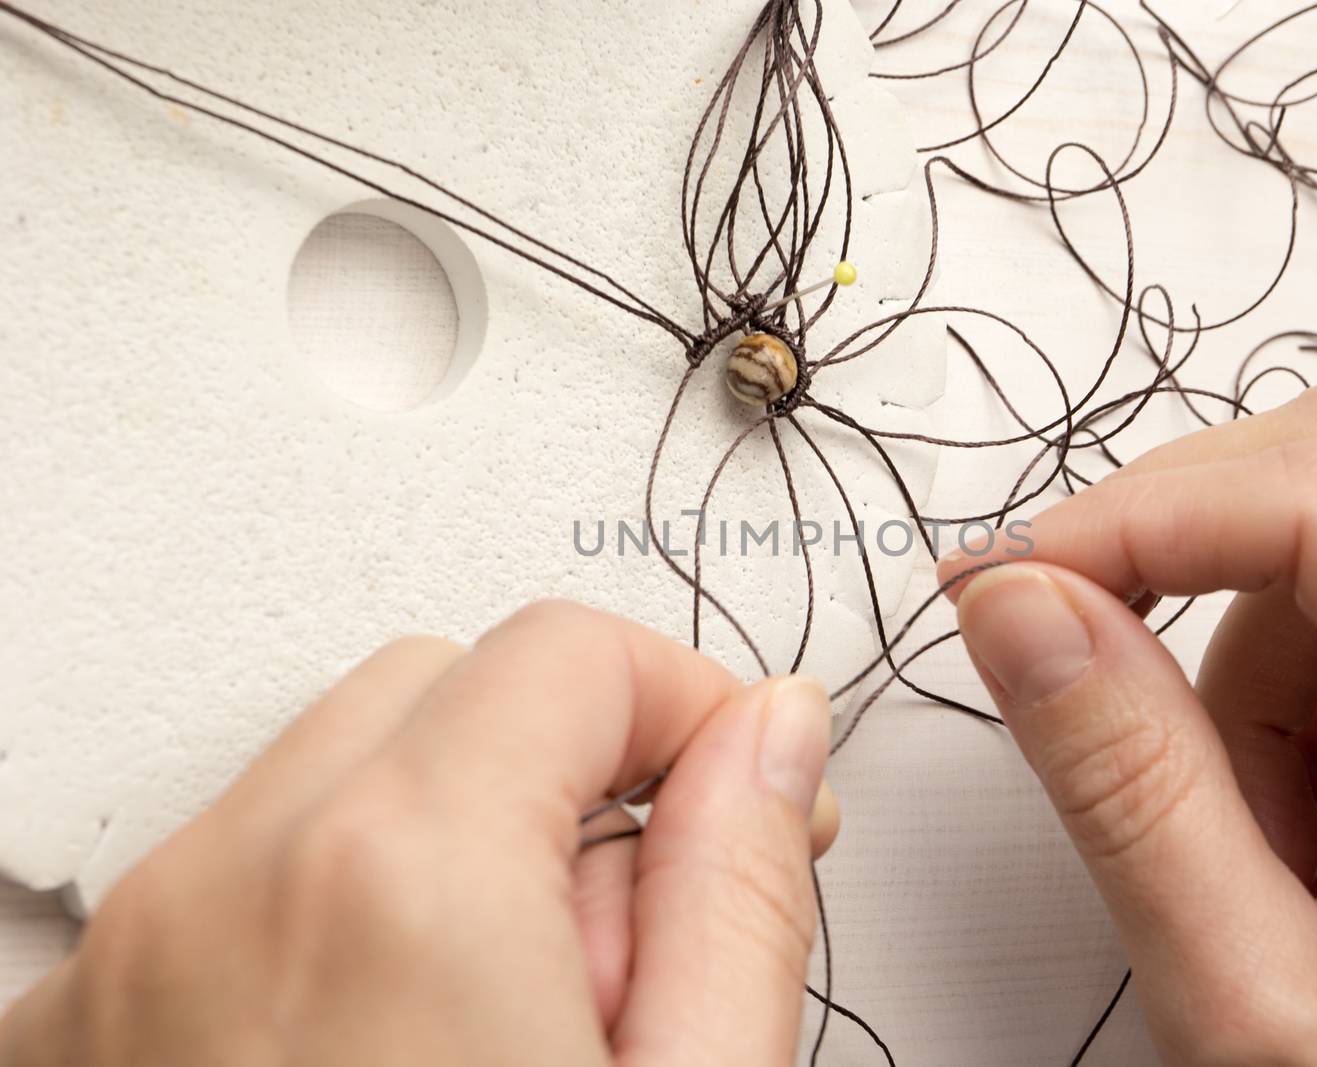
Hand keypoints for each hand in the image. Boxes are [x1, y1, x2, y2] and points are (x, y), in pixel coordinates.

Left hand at [0, 602, 838, 1065]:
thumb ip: (743, 896)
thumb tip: (768, 739)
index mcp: (396, 884)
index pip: (571, 650)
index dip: (691, 707)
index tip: (743, 793)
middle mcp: (221, 899)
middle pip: (436, 696)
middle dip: (563, 776)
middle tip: (634, 933)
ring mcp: (120, 975)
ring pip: (326, 788)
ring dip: (445, 857)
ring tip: (509, 1029)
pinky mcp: (72, 1042)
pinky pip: (226, 892)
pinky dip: (326, 929)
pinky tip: (393, 1061)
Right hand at [940, 373, 1316, 1065]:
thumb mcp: (1266, 1006)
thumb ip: (1130, 793)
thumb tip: (1017, 609)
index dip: (1144, 520)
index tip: (1010, 578)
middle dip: (1185, 542)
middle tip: (1062, 630)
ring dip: (1244, 660)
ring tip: (1242, 840)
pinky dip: (1294, 700)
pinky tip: (1297, 832)